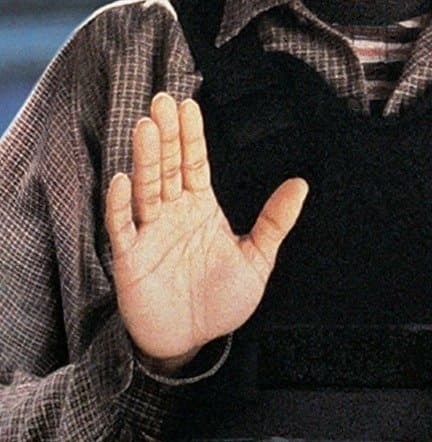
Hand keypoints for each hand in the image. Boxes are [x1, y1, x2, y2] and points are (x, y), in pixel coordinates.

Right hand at [104, 93, 307, 374]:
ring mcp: (150, 234)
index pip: (195, 164)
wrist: (193, 342)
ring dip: (145, 159)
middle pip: (168, 167)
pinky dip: (120, 205)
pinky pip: (123, 227)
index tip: (188, 104)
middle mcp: (173, 215)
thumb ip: (275, 222)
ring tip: (146, 127)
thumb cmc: (222, 300)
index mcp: (202, 210)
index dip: (192, 136)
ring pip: (145, 189)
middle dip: (167, 135)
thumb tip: (302, 183)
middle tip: (162, 100)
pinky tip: (121, 180)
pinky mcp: (130, 259)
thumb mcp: (257, 259)